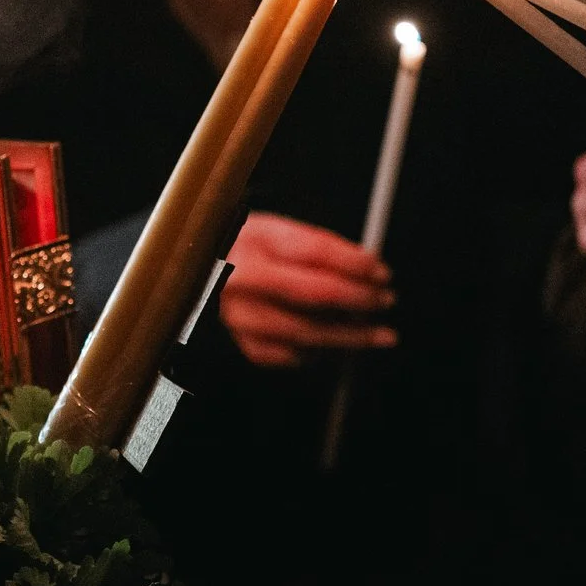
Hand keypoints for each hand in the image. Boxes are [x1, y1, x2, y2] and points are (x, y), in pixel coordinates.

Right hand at [220, 212, 394, 366]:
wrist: (201, 271)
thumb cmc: (245, 249)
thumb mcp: (275, 231)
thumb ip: (318, 247)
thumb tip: (366, 267)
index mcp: (253, 242)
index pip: (315, 252)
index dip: (355, 263)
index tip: (381, 272)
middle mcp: (242, 279)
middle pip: (314, 295)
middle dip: (360, 300)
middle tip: (385, 301)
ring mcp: (240, 316)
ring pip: (307, 332)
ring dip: (349, 336)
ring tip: (377, 334)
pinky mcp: (243, 342)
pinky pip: (290, 355)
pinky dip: (318, 352)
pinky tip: (335, 344)